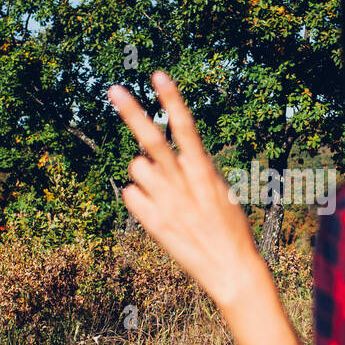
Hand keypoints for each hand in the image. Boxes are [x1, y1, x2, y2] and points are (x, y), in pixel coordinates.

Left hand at [107, 72, 263, 308]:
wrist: (231, 269)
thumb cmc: (230, 228)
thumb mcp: (221, 191)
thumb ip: (194, 170)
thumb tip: (160, 157)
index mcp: (204, 172)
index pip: (186, 127)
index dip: (171, 99)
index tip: (157, 74)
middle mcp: (182, 184)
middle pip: (151, 141)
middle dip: (132, 112)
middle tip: (113, 90)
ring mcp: (165, 203)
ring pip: (137, 168)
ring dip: (146, 174)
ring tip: (166, 193)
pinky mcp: (151, 222)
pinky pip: (130, 195)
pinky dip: (140, 199)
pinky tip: (159, 213)